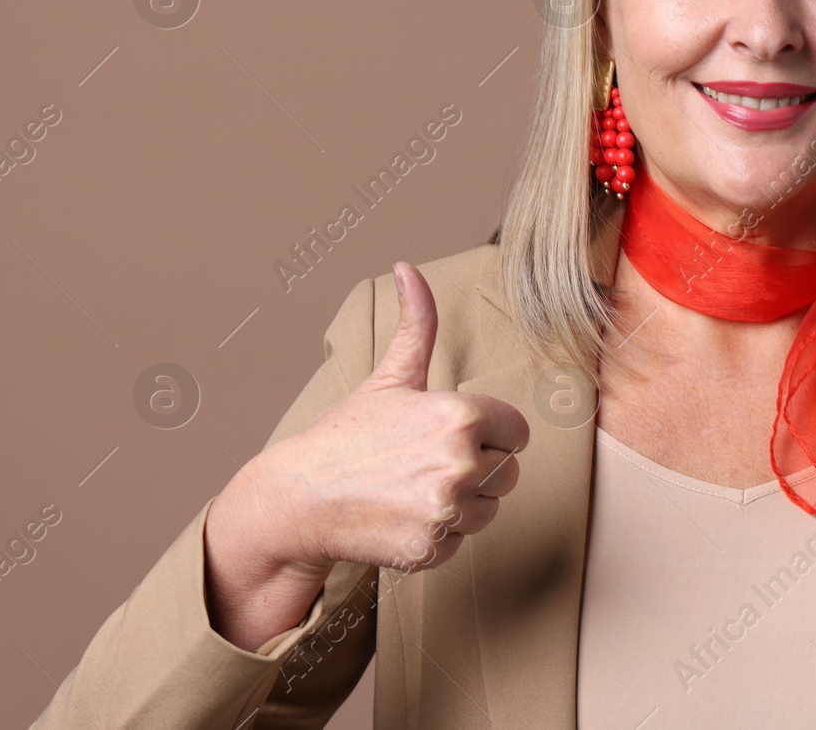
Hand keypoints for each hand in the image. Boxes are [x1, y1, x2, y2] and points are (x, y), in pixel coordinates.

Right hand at [249, 261, 530, 574]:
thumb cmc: (346, 436)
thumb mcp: (389, 377)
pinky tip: (404, 515)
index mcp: (461, 415)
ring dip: (462, 503)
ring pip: (491, 508)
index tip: (453, 435)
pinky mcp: (433, 547)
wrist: (298, 499)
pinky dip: (439, 533)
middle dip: (477, 468)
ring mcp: (447, 509)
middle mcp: (461, 462)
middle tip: (426, 463)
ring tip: (414, 488)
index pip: (517, 431)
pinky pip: (463, 541)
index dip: (489, 433)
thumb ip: (415, 324)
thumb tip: (407, 268)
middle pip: (508, 471)